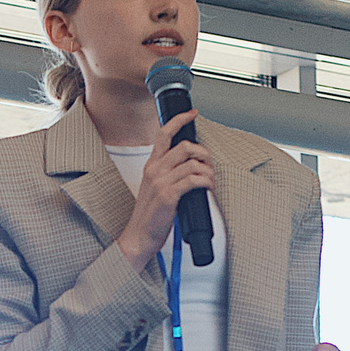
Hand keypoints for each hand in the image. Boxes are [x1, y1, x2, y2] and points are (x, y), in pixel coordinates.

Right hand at [116, 109, 215, 266]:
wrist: (139, 236)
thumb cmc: (149, 215)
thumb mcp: (154, 188)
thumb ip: (168, 173)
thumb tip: (191, 165)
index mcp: (151, 166)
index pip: (164, 134)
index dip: (180, 120)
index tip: (192, 114)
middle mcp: (155, 170)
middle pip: (184, 146)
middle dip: (203, 152)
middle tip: (209, 163)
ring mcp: (161, 183)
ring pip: (192, 163)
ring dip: (208, 171)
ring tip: (210, 180)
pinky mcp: (168, 196)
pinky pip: (193, 180)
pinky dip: (206, 182)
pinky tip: (207, 188)